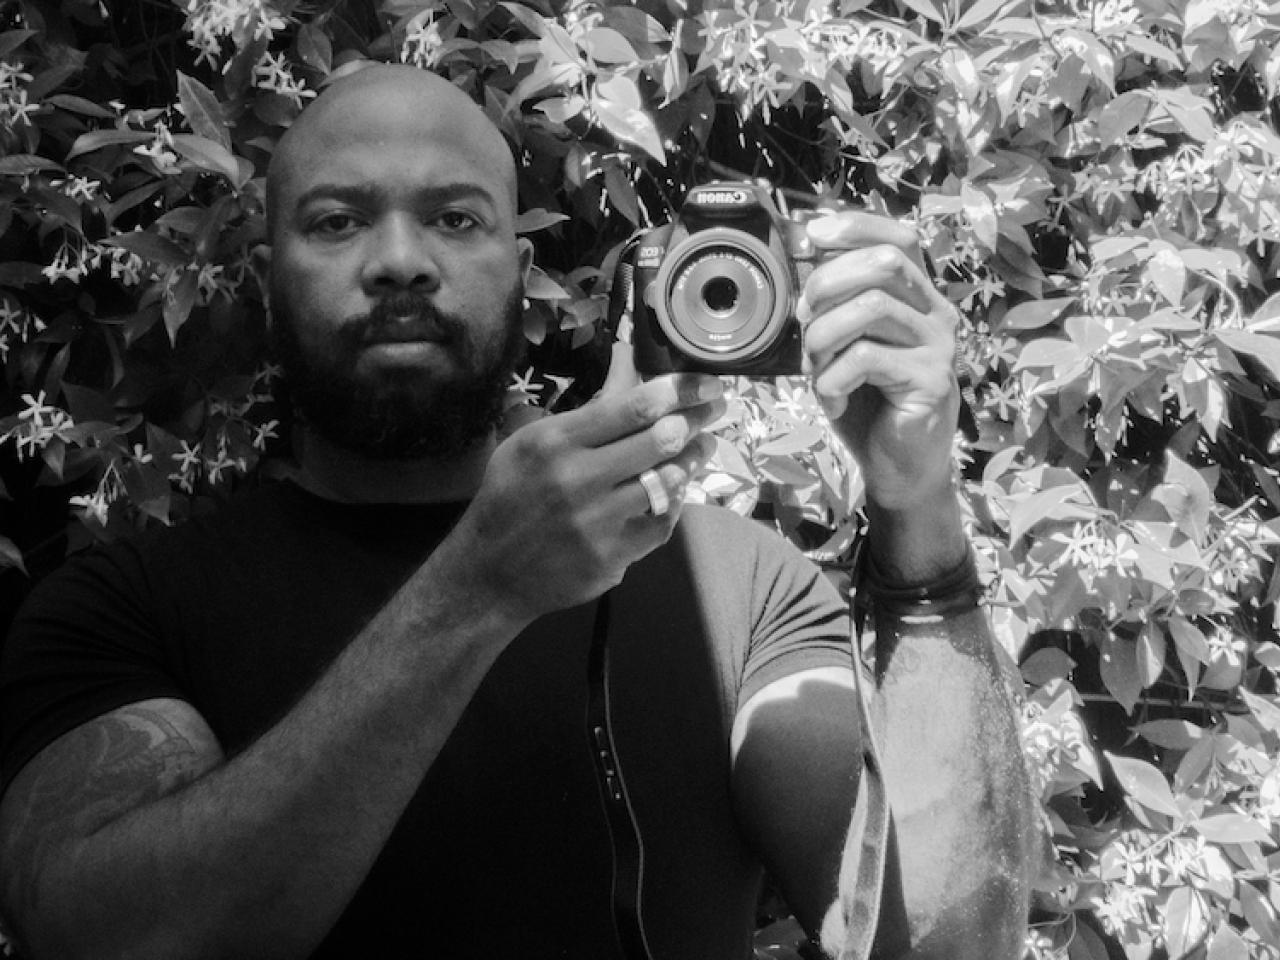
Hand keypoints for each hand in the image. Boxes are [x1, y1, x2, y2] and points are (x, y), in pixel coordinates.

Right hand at [440, 367, 724, 623]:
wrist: (491, 572)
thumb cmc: (511, 496)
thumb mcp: (531, 443)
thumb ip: (584, 414)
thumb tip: (630, 368)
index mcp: (555, 442)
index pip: (633, 406)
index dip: (682, 390)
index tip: (709, 382)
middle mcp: (577, 478)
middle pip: (660, 438)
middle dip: (698, 419)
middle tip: (715, 409)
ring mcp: (597, 521)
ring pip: (668, 480)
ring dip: (693, 459)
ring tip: (703, 446)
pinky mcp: (612, 556)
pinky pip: (662, 522)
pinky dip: (675, 503)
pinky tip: (678, 490)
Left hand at [800, 212, 959, 514]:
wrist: (898, 466)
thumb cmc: (868, 404)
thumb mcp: (844, 347)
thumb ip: (834, 308)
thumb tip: (804, 262)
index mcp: (917, 298)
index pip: (900, 239)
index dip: (857, 226)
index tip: (813, 233)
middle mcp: (936, 314)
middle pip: (886, 263)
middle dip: (828, 282)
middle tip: (803, 318)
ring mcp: (939, 347)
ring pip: (872, 307)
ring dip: (824, 335)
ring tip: (816, 366)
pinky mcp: (931, 381)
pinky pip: (866, 358)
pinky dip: (832, 378)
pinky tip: (831, 398)